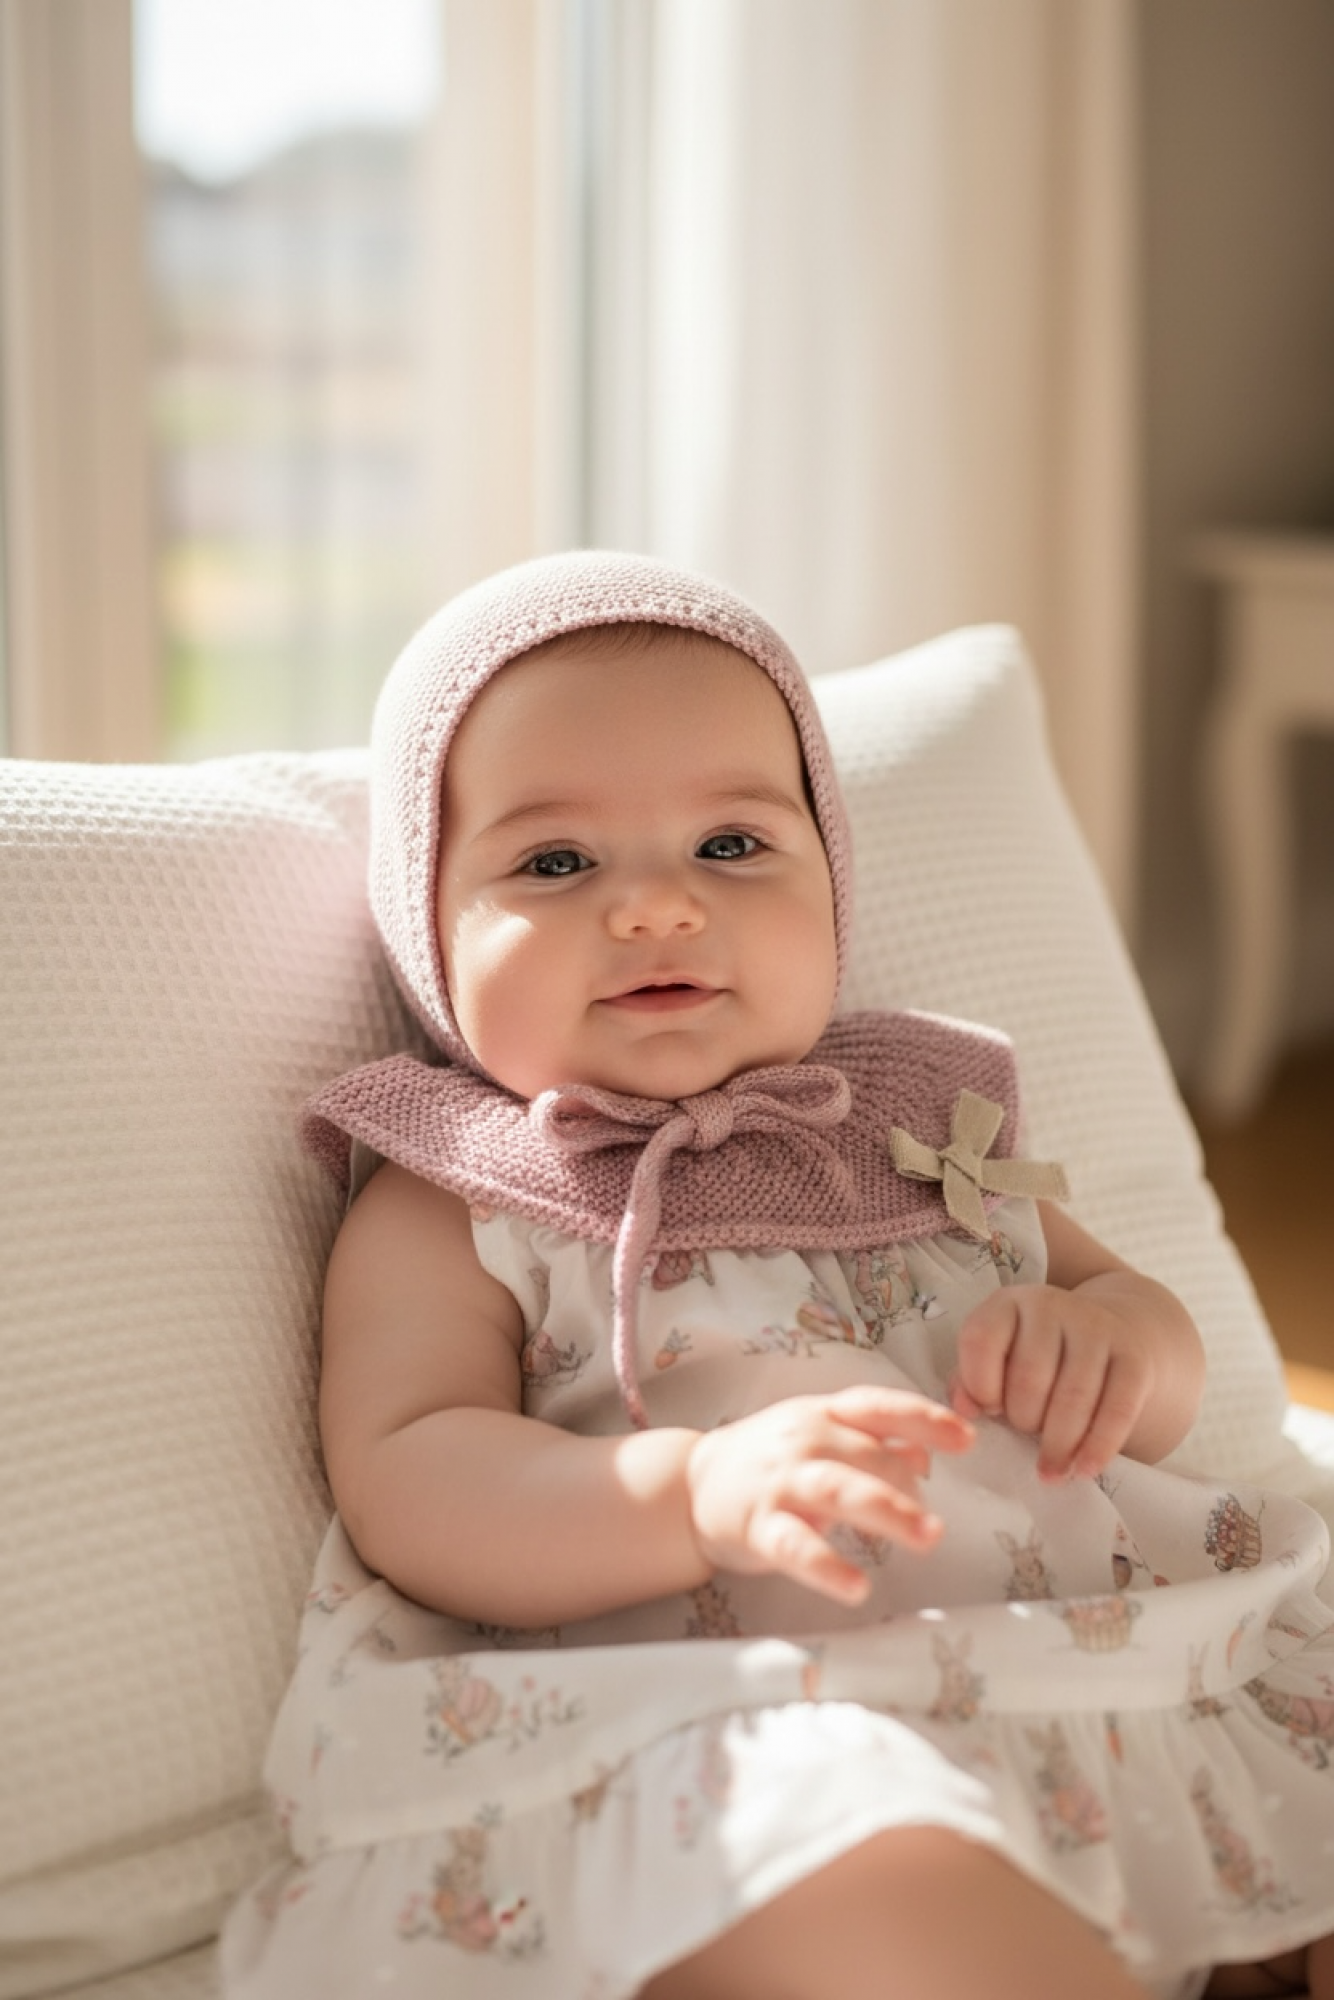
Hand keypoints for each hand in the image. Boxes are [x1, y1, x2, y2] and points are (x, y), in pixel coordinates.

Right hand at [685, 1385, 973, 1604]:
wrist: (692, 1481)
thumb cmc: (771, 1458)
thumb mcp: (820, 1436)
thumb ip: (873, 1444)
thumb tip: (926, 1458)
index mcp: (824, 1414)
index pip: (879, 1407)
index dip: (925, 1419)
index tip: (967, 1440)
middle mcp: (806, 1439)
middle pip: (868, 1455)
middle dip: (908, 1489)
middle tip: (938, 1528)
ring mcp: (781, 1481)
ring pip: (840, 1490)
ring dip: (887, 1511)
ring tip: (927, 1538)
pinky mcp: (759, 1525)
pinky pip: (796, 1546)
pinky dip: (827, 1565)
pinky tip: (856, 1587)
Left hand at [951, 1283, 1159, 1481]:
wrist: (1114, 1333)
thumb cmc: (1040, 1357)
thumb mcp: (1000, 1357)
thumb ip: (971, 1381)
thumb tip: (963, 1410)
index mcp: (1008, 1303)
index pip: (981, 1340)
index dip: (980, 1385)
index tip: (989, 1410)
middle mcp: (1053, 1306)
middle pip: (1030, 1376)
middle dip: (1023, 1419)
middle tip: (1026, 1433)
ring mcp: (1098, 1328)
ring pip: (1074, 1397)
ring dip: (1058, 1444)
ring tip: (1049, 1471)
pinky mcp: (1134, 1358)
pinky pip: (1117, 1410)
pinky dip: (1098, 1447)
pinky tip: (1083, 1468)